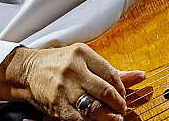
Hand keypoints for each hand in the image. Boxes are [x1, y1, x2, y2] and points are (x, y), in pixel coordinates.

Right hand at [0, 44, 146, 120]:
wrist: (28, 71)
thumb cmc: (59, 63)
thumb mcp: (84, 59)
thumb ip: (111, 71)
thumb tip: (141, 76)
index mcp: (82, 54)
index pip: (111, 73)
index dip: (122, 88)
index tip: (124, 95)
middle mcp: (73, 70)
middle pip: (105, 91)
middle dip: (119, 104)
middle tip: (123, 110)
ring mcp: (64, 88)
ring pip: (93, 106)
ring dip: (108, 116)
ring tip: (115, 118)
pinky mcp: (56, 105)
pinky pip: (78, 118)